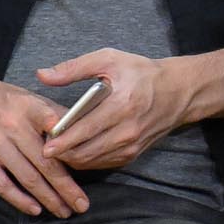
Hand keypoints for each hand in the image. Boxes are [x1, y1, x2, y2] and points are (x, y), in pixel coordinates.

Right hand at [0, 74, 83, 217]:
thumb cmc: (13, 103)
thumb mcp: (37, 101)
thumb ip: (62, 118)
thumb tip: (90, 138)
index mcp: (31, 109)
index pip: (56, 127)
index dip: (69, 143)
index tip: (84, 158)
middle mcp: (12, 126)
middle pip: (46, 162)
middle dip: (66, 187)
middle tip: (82, 205)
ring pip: (27, 177)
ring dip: (48, 198)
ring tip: (65, 211)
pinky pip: (1, 184)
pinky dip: (19, 199)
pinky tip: (35, 209)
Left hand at [35, 49, 189, 173]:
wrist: (181, 90)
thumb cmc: (143, 73)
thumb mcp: (110, 59)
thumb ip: (74, 68)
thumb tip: (42, 75)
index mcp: (122, 105)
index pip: (86, 129)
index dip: (63, 141)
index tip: (45, 146)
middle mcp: (129, 129)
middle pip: (87, 151)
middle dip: (63, 153)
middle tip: (45, 147)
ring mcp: (133, 144)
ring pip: (94, 160)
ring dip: (73, 158)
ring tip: (57, 149)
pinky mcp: (135, 152)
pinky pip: (105, 163)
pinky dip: (87, 160)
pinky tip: (76, 152)